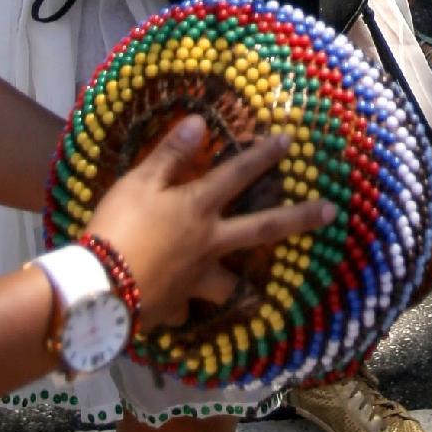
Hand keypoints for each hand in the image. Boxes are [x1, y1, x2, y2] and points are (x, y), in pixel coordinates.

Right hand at [87, 116, 333, 325]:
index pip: (238, 174)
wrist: (99, 287)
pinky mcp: (175, 307)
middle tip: (332, 212)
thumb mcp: (139, 182)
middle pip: (263, 229)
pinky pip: (184, 310)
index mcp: (198, 207)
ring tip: (254, 295)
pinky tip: (178, 310)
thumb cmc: (117, 227)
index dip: (263, 155)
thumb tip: (199, 121)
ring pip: (230, 285)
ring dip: (241, 288)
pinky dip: (182, 309)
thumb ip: (169, 154)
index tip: (291, 141)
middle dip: (300, 218)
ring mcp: (195, 279)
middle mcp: (208, 243)